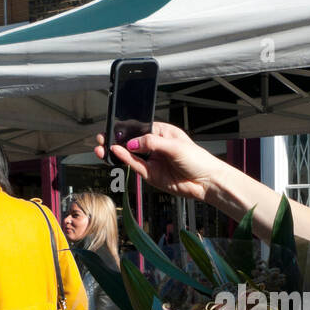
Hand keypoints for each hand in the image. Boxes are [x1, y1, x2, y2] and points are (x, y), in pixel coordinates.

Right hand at [93, 121, 228, 202]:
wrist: (207, 181)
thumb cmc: (197, 159)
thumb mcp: (175, 146)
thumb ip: (152, 143)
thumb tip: (132, 143)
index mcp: (162, 133)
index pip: (140, 128)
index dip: (126, 129)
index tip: (113, 129)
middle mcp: (155, 146)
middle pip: (131, 142)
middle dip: (116, 140)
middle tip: (102, 138)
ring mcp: (152, 161)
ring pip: (130, 155)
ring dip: (116, 151)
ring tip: (103, 148)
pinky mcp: (152, 175)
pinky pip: (135, 166)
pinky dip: (125, 160)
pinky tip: (116, 153)